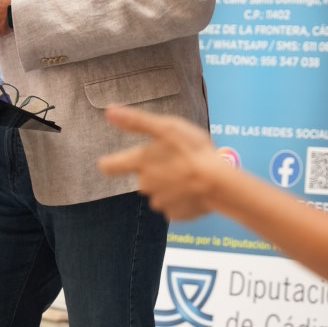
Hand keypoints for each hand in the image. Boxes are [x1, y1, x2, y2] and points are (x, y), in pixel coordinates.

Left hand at [99, 106, 222, 219]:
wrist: (218, 183)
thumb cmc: (193, 151)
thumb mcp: (166, 127)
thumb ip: (136, 121)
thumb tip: (108, 111)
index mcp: (140, 163)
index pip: (109, 166)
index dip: (111, 163)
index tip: (115, 161)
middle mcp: (145, 185)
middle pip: (142, 177)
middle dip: (155, 170)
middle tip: (177, 160)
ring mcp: (160, 202)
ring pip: (159, 191)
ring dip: (170, 184)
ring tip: (188, 173)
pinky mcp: (175, 215)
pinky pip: (174, 205)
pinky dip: (182, 197)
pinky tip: (194, 188)